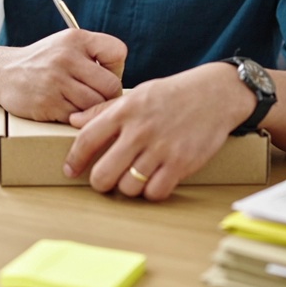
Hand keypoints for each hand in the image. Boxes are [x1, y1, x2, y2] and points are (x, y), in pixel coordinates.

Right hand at [0, 29, 126, 122]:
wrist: (2, 73)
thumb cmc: (42, 62)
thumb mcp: (66, 45)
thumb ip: (93, 56)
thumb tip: (121, 84)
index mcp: (76, 38)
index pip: (118, 52)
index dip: (116, 68)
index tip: (103, 75)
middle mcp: (66, 56)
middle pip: (110, 86)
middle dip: (108, 97)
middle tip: (97, 99)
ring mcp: (56, 81)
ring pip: (95, 105)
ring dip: (92, 111)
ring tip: (81, 106)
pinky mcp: (47, 103)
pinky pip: (77, 118)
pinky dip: (76, 119)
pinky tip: (66, 111)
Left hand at [63, 63, 251, 200]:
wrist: (215, 94)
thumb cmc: (172, 94)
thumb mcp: (136, 94)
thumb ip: (105, 110)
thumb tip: (73, 120)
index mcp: (125, 110)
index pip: (87, 140)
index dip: (74, 160)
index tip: (70, 171)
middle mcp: (139, 130)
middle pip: (103, 174)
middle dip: (100, 182)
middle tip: (105, 180)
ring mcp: (161, 148)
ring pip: (128, 187)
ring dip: (127, 188)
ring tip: (133, 178)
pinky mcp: (181, 163)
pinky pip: (155, 192)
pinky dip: (151, 192)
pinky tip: (153, 180)